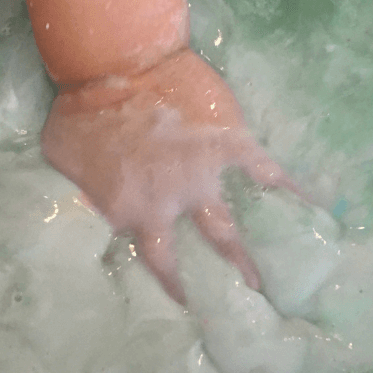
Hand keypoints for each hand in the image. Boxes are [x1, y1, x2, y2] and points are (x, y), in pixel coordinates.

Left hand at [41, 48, 298, 303]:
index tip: (189, 303)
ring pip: (227, 224)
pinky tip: (306, 200)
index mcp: (133, 213)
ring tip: (272, 276)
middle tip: (250, 299)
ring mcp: (199, 174)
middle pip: (203, 250)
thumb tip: (94, 212)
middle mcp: (170, 204)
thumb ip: (89, 199)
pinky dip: (279, 179)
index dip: (174, 285)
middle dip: (226, 278)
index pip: (158, 260)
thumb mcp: (67, 171)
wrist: (107, 69)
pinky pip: (256, 163)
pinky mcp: (218, 141)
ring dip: (248, 252)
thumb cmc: (77, 121)